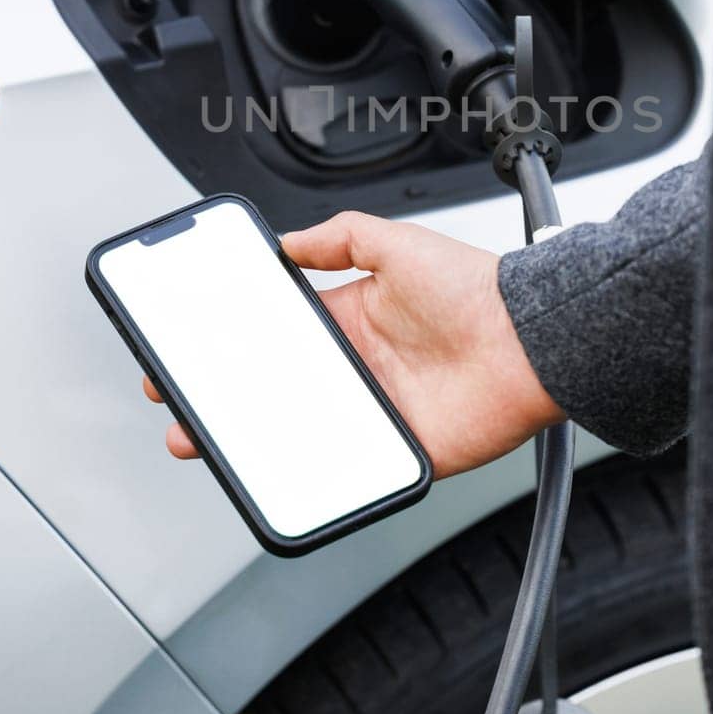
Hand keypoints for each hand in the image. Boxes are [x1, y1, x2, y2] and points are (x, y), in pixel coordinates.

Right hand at [144, 210, 562, 477]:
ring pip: (300, 431)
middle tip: (181, 403)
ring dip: (253, 440)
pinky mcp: (398, 449)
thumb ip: (340, 238)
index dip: (235, 341)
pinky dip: (310, 475)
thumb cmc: (478, 290)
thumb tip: (288, 242)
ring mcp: (376, 409)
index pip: (280, 332)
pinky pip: (346, 469)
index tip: (193, 347)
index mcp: (354, 318)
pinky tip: (271, 472)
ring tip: (202, 441)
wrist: (531, 341)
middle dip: (227, 397)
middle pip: (278, 387)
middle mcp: (360, 365)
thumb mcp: (398, 243)